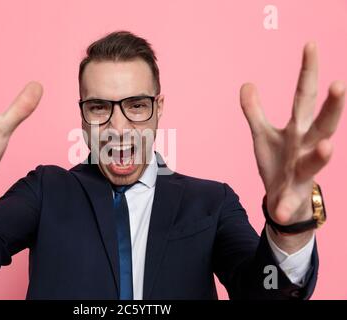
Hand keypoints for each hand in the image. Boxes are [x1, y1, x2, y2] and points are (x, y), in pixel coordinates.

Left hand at [240, 42, 344, 226]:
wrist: (283, 199)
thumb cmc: (278, 162)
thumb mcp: (263, 134)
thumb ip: (254, 111)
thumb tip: (247, 83)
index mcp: (298, 128)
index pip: (305, 96)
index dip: (307, 71)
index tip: (310, 44)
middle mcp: (306, 146)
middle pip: (322, 124)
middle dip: (333, 106)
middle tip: (339, 84)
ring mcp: (302, 171)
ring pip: (315, 162)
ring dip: (321, 155)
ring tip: (327, 146)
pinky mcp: (293, 194)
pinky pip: (289, 201)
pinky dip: (284, 206)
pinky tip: (278, 211)